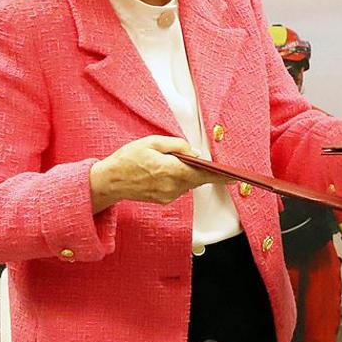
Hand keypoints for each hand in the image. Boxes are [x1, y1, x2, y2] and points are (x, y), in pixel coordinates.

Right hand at [89, 136, 222, 211]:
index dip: (219, 176)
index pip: (202, 174)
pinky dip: (180, 179)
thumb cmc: (128, 159)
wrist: (110, 181)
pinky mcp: (164, 199)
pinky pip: (179, 187)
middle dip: (207, 173)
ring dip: (190, 174)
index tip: (232, 177)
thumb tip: (193, 152)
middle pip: (198, 179)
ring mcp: (168, 195)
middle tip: (222, 172)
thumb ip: (176, 145)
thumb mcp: (151, 142)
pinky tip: (172, 171)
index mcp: (171, 170)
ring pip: (188, 183)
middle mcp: (172, 186)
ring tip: (184, 164)